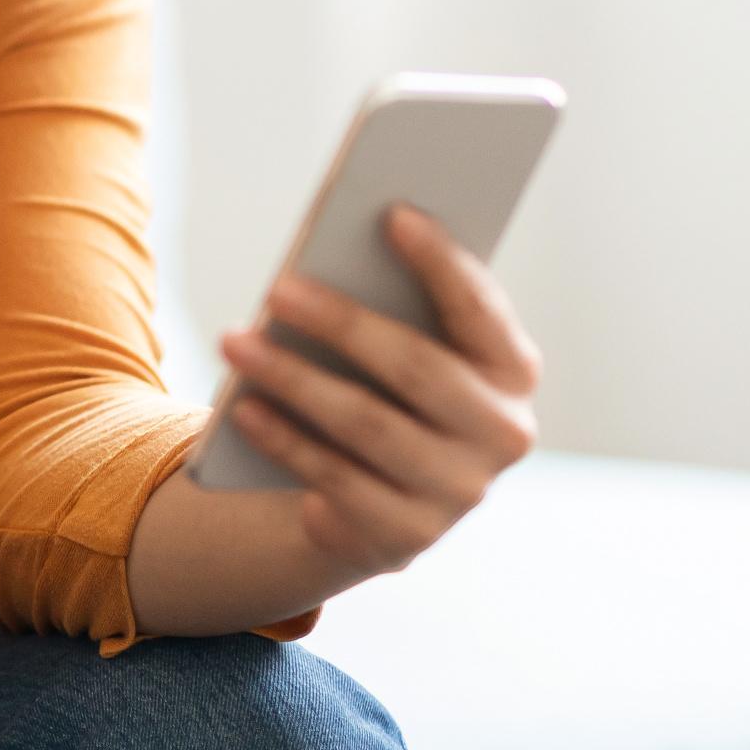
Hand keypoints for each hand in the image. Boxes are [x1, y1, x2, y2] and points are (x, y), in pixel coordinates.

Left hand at [214, 203, 542, 579]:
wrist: (384, 504)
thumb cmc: (392, 393)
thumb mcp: (405, 348)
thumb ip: (394, 305)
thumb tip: (331, 256)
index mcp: (513, 371)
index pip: (480, 310)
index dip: (441, 262)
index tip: (394, 214)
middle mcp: (503, 434)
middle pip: (415, 368)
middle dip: (342, 322)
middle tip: (278, 288)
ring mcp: (458, 491)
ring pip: (367, 424)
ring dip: (294, 378)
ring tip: (236, 341)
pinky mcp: (406, 535)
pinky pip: (335, 479)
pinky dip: (284, 439)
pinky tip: (244, 407)